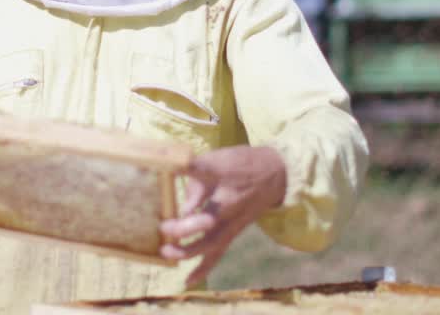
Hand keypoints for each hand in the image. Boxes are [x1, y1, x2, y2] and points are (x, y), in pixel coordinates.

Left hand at [159, 145, 287, 283]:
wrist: (275, 175)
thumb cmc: (239, 164)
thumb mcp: (217, 158)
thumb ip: (193, 174)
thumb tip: (175, 196)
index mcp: (221, 174)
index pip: (202, 170)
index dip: (185, 169)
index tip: (171, 171)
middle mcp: (228, 201)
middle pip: (208, 219)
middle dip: (185, 226)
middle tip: (164, 225)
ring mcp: (231, 221)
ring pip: (210, 241)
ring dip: (187, 249)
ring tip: (167, 251)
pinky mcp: (232, 233)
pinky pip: (217, 253)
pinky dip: (202, 268)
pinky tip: (187, 280)